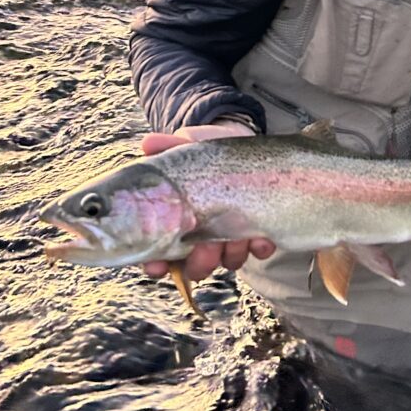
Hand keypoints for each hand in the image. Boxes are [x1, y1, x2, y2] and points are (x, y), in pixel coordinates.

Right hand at [141, 120, 275, 280]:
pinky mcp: (256, 233)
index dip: (154, 264)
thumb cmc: (207, 153)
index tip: (157, 264)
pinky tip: (262, 237)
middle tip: (205, 246)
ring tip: (238, 235)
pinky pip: (258, 250)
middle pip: (195, 267)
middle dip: (200, 262)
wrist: (243, 146)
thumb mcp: (188, 147)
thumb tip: (148, 143)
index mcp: (177, 224)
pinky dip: (259, 246)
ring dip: (231, 253)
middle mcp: (201, 238)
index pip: (157, 255)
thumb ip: (168, 147)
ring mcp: (229, 239)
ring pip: (227, 261)